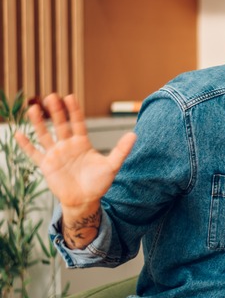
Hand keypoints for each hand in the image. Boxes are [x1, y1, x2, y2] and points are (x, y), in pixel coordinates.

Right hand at [14, 94, 135, 210]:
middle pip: (60, 124)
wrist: (85, 200)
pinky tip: (18, 134)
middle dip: (56, 111)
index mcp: (83, 143)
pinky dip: (26, 144)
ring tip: (33, 109)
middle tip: (51, 96)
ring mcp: (56, 154)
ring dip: (39, 123)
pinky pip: (34, 153)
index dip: (74, 110)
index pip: (77, 122)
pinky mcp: (46, 165)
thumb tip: (134, 134)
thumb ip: (121, 150)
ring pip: (45, 135)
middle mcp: (68, 145)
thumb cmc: (99, 183)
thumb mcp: (112, 166)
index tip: (69, 97)